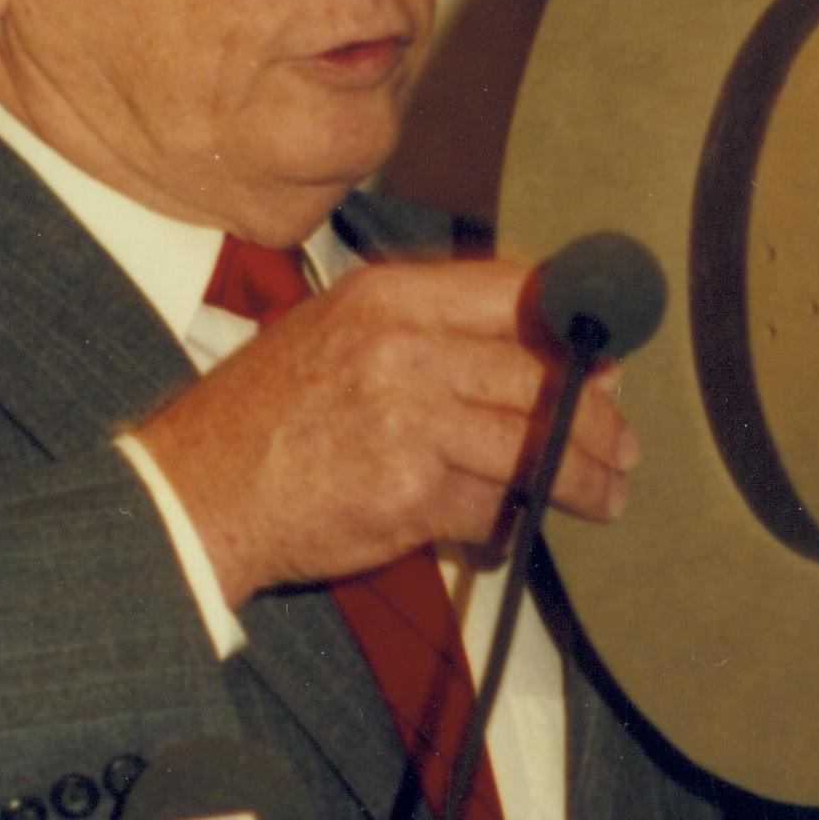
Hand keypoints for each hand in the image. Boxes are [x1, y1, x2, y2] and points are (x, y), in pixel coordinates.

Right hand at [130, 255, 639, 606]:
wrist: (194, 491)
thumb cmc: (266, 417)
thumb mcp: (334, 333)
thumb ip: (426, 331)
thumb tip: (538, 349)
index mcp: (385, 297)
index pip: (514, 294)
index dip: (574, 330)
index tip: (608, 362)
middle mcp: (400, 349)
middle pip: (538, 377)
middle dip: (597, 418)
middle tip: (624, 446)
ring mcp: (405, 420)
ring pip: (531, 445)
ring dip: (582, 477)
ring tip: (607, 495)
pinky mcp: (406, 492)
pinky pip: (492, 507)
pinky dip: (515, 521)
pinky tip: (523, 525)